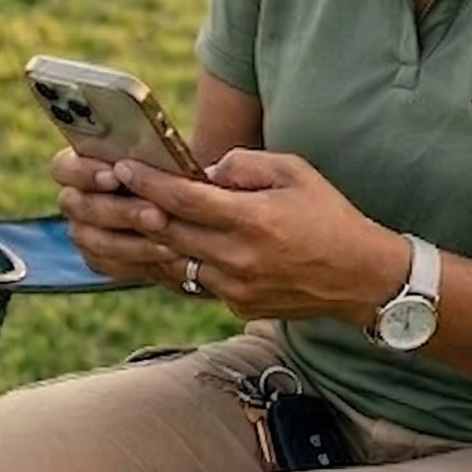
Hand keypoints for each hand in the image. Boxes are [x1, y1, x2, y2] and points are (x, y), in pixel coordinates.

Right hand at [52, 149, 190, 290]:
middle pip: (77, 206)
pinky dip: (137, 260)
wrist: (194, 207)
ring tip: (168, 240)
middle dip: (119, 210)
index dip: (83, 172)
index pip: (63, 167)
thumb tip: (178, 160)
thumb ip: (156, 154)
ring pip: (91, 240)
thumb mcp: (170, 157)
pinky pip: (107, 263)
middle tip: (156, 215)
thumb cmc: (178, 172)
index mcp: (83, 162)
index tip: (115, 174)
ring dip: (130, 241)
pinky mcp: (100, 257)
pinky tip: (167, 255)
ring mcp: (84, 229)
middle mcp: (77, 196)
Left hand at [94, 150, 413, 323]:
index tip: (123, 168)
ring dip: (152, 242)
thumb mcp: (295, 172)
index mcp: (253, 219)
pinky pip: (198, 282)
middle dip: (137, 211)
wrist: (362, 278)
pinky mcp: (238, 307)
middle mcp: (239, 258)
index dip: (148, 182)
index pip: (185, 199)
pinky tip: (168, 248)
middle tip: (109, 192)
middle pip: (170, 233)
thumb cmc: (329, 216)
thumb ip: (246, 165)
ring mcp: (236, 288)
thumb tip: (205, 170)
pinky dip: (182, 263)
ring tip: (127, 221)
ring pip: (177, 262)